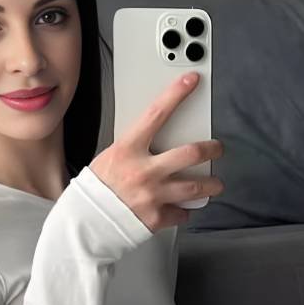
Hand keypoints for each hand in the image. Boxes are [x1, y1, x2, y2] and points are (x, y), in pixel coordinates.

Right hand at [89, 72, 224, 230]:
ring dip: (210, 185)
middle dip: (211, 150)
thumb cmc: (96, 189)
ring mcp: (153, 195)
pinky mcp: (156, 218)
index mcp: (129, 150)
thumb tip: (154, 139)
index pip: (157, 114)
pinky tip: (182, 209)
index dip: (176, 94)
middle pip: (190, 153)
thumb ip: (134, 149)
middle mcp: (144, 171)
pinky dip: (183, 212)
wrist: (86, 223)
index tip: (191, 81)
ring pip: (195, 187)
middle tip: (217, 149)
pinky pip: (180, 214)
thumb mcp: (110, 157)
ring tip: (215, 184)